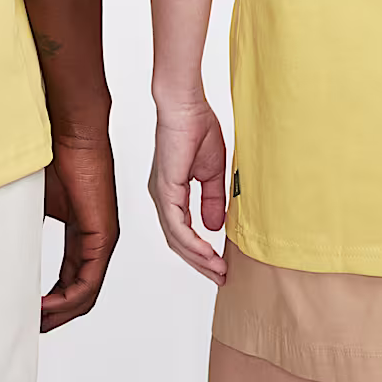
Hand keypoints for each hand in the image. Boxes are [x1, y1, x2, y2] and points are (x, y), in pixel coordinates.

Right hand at [41, 133, 119, 331]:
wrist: (70, 131)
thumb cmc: (51, 157)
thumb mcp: (32, 204)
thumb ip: (22, 230)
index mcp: (83, 234)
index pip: (70, 281)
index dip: (50, 302)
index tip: (25, 312)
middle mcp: (96, 241)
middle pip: (78, 294)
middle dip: (53, 315)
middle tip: (27, 328)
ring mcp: (102, 240)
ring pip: (84, 294)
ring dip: (58, 313)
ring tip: (32, 323)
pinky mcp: (103, 237)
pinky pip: (88, 283)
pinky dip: (66, 300)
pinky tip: (44, 307)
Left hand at [150, 98, 228, 284]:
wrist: (186, 105)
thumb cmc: (197, 127)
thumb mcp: (212, 171)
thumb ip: (211, 199)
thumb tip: (214, 226)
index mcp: (170, 191)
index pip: (182, 231)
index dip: (200, 251)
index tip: (220, 265)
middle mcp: (162, 196)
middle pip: (177, 241)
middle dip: (200, 262)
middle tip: (220, 277)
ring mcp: (161, 194)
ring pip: (176, 238)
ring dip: (199, 258)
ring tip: (219, 270)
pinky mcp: (165, 189)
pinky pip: (177, 226)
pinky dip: (193, 243)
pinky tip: (208, 253)